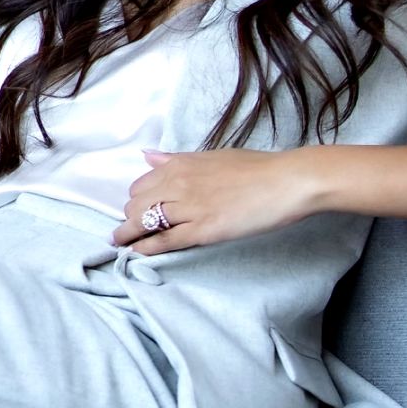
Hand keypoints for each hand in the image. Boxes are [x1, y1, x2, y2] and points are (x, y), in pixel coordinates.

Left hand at [110, 148, 318, 254]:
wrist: (286, 181)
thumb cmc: (256, 168)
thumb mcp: (211, 156)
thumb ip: (177, 159)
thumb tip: (148, 156)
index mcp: (180, 164)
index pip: (141, 185)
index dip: (137, 200)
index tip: (138, 209)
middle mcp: (178, 183)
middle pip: (136, 204)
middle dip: (130, 217)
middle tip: (129, 229)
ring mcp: (189, 207)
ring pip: (144, 222)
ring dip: (129, 235)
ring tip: (120, 244)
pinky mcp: (203, 229)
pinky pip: (165, 240)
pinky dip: (146, 247)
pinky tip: (136, 252)